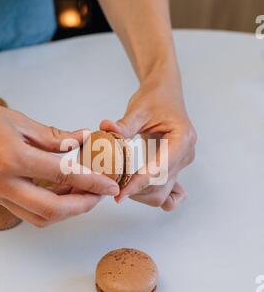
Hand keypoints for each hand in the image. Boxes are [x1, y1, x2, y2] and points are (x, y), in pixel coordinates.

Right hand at [0, 96, 118, 226]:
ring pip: (40, 218)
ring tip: (84, 194)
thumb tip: (83, 141)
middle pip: (52, 210)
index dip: (91, 182)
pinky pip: (28, 213)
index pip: (63, 175)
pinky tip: (63, 194)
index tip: (110, 185)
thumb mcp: (20, 122)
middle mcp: (5, 183)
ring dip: (67, 212)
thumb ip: (54, 137)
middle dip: (82, 206)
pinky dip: (51, 209)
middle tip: (99, 196)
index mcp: (13, 159)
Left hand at [100, 68, 196, 210]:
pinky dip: (154, 196)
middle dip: (136, 191)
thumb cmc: (154, 99)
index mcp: (182, 139)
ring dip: (140, 195)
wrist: (164, 95)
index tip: (119, 193)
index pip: (159, 169)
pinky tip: (138, 191)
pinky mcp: (175, 170)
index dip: (138, 184)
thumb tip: (106, 129)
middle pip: (161, 187)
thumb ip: (123, 124)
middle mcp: (186, 155)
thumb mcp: (138, 109)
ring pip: (163, 195)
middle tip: (112, 186)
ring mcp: (182, 164)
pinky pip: (170, 194)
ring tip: (120, 185)